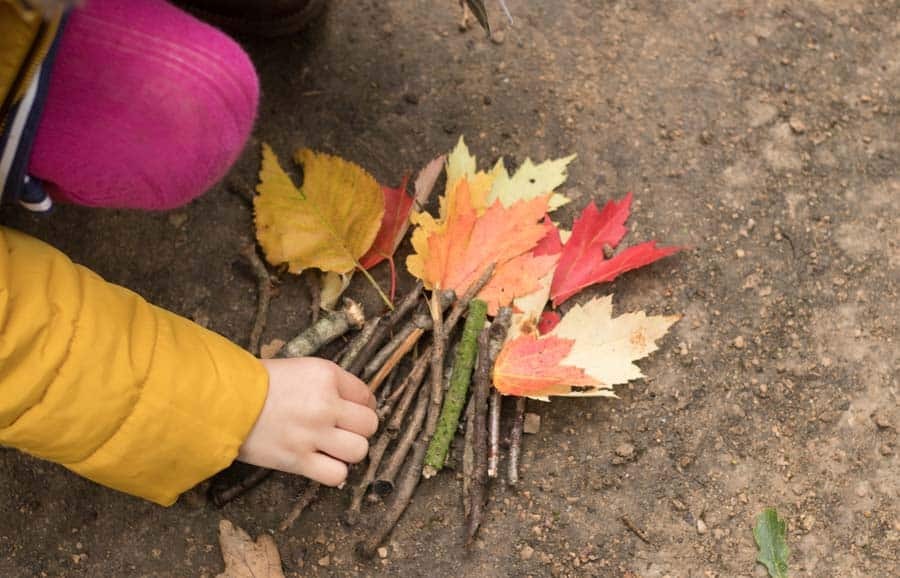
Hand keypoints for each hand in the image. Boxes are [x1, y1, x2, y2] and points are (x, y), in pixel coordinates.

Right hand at [237, 357, 377, 486]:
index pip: (367, 396)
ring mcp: (313, 434)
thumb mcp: (300, 368)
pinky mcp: (298, 460)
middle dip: (359, 429)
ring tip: (332, 448)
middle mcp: (326, 404)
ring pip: (359, 451)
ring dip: (349, 451)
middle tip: (341, 430)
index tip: (349, 412)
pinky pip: (337, 475)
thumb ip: (329, 384)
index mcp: (327, 376)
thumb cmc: (255, 383)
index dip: (361, 406)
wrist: (221, 402)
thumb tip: (354, 403)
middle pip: (369, 425)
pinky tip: (322, 463)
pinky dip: (334, 472)